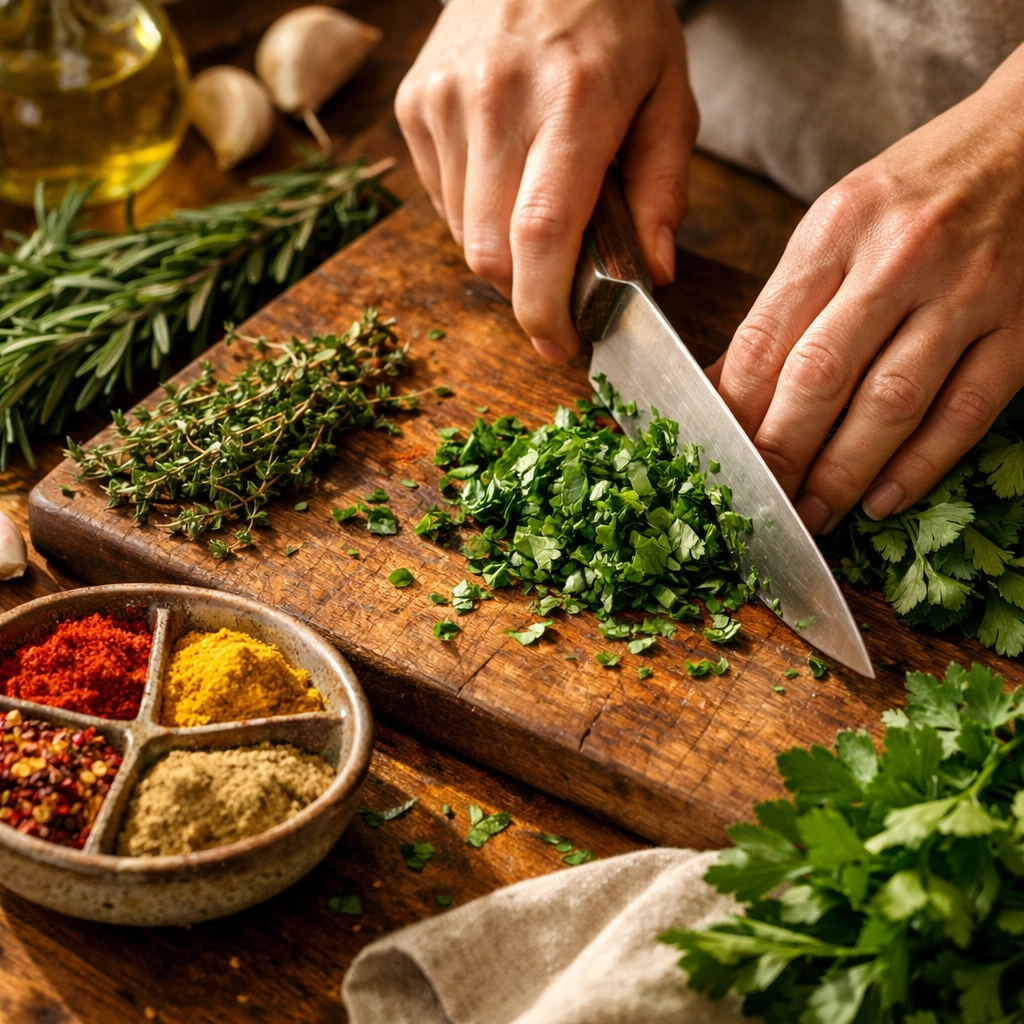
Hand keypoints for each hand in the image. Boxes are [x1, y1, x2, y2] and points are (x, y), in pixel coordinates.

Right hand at [395, 0, 696, 361]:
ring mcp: (445, 101)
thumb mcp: (668, 91)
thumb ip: (664, 186)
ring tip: (536, 200)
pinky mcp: (415, 103)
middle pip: (491, 253)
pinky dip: (475, 210)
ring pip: (463, 234)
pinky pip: (440, 198)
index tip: (558, 345)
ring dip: (502, 248)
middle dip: (524, 289)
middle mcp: (498, 101)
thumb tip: (652, 272)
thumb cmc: (616, 18)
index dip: (544, 309)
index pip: (542, 235)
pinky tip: (504, 170)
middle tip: (558, 282)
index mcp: (575, 101)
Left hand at [708, 45, 1023, 533]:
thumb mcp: (834, 225)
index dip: (733, 411)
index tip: (717, 457)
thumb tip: (721, 386)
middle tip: (759, 502)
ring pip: (891, 403)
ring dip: (843, 473)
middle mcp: (897, 259)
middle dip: (781, 452)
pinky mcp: (1021, 326)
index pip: (764, 339)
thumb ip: (780, 305)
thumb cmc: (916, 190)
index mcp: (835, 229)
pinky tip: (883, 499)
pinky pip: (964, 411)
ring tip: (813, 515)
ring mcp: (966, 293)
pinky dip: (921, 465)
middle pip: (820, 376)